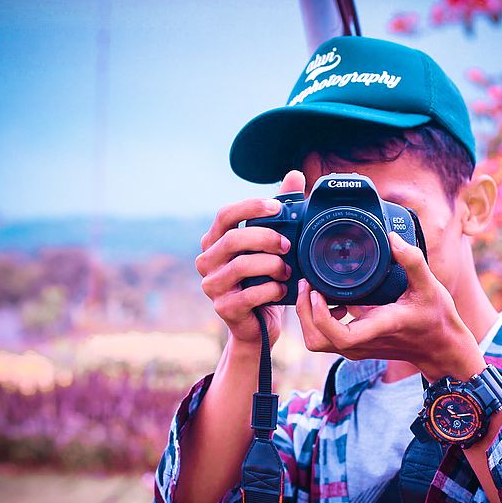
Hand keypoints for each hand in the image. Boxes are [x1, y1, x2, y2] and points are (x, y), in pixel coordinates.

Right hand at [195, 171, 305, 345]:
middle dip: (266, 238)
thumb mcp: (272, 247)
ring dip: (272, 266)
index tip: (278, 206)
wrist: (258, 327)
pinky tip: (281, 289)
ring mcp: (211, 286)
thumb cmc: (264, 281)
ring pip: (241, 266)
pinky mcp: (223, 308)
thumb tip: (294, 175)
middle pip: (233, 239)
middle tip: (289, 244)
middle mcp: (207, 261)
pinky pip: (249, 294)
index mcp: (215, 241)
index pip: (225, 215)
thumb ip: (280, 212)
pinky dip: (271, 290)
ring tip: (287, 271)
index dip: (250, 207)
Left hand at [295, 232, 485, 380]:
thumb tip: (393, 238)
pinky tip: (331, 300)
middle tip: (306, 284)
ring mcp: (357, 347)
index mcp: (379, 327)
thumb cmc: (436, 319)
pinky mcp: (356, 346)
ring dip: (308, 316)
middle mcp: (362, 342)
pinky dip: (319, 319)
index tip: (316, 291)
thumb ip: (413, 261)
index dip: (319, 315)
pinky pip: (326, 337)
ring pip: (317, 340)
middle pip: (316, 340)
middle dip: (303, 312)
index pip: (338, 335)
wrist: (441, 349)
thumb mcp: (430, 286)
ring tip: (313, 289)